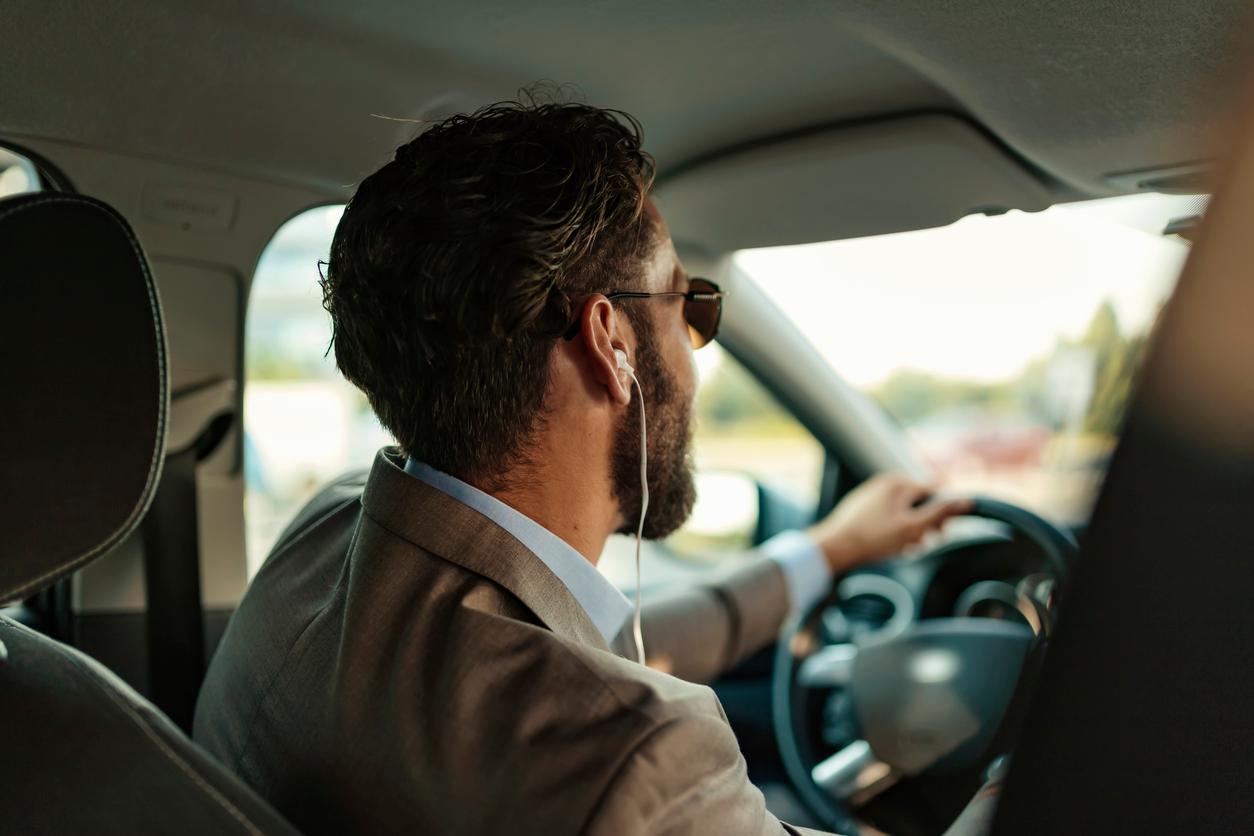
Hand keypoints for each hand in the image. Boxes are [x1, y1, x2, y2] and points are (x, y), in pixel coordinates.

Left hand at [806, 473, 971, 573]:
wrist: (834, 548)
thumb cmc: (873, 538)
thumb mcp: (912, 528)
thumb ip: (940, 513)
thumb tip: (966, 501)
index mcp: (898, 482)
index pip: (933, 493)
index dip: (941, 515)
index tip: (939, 534)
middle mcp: (884, 483)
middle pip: (917, 503)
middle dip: (923, 524)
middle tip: (919, 544)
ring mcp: (871, 495)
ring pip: (902, 512)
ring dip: (908, 531)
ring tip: (902, 548)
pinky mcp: (861, 508)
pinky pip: (886, 517)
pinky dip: (893, 531)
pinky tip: (888, 547)